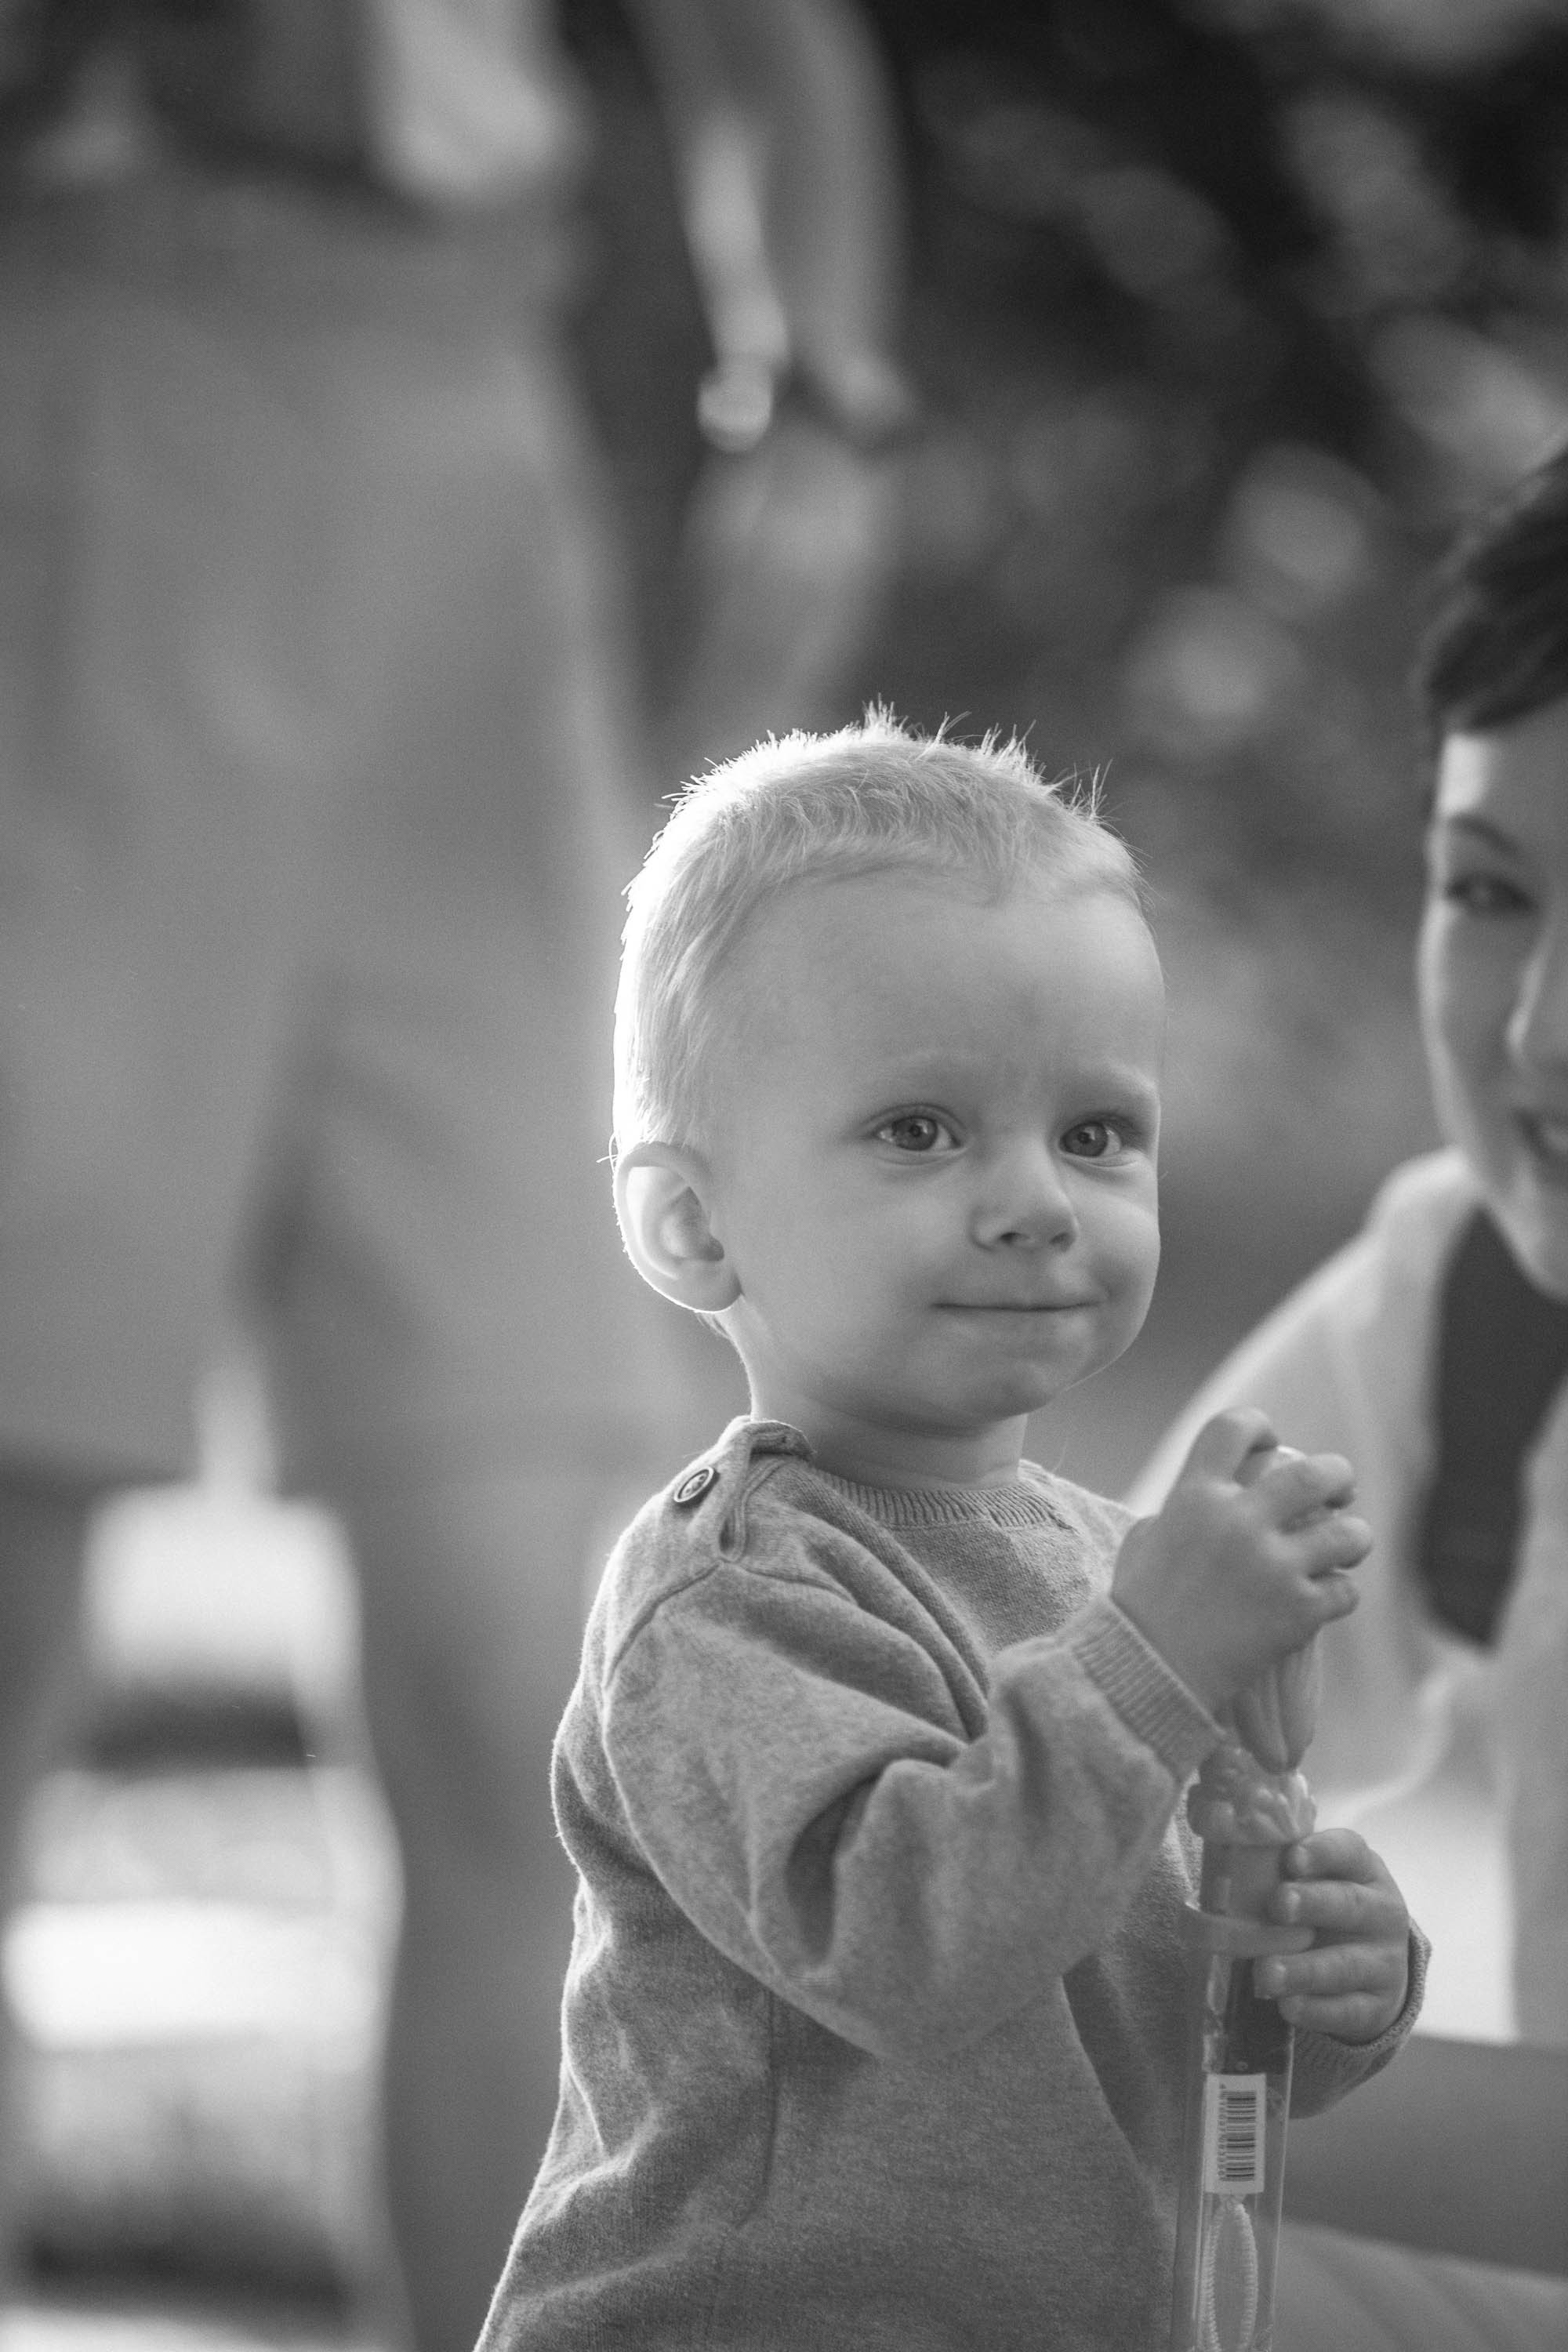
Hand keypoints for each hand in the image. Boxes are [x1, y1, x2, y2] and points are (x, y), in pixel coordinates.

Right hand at [1111, 1409, 1368, 1713]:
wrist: (1149, 1672)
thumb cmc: (1141, 1607)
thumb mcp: (1146, 1539)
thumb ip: (1181, 1509)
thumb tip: (1207, 1496)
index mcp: (1195, 1496)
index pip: (1235, 1426)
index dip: (1260, 1427)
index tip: (1272, 1444)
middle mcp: (1238, 1522)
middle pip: (1314, 1474)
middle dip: (1338, 1477)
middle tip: (1341, 1491)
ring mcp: (1272, 1566)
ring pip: (1349, 1534)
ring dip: (1354, 1538)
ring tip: (1347, 1547)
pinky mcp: (1297, 1611)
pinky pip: (1346, 1591)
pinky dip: (1341, 1594)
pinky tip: (1326, 1599)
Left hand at [1255, 1829, 1411, 2043]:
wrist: (1378, 1970)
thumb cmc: (1330, 1913)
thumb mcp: (1319, 1885)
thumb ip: (1284, 1874)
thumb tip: (1226, 1869)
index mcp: (1364, 1871)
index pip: (1347, 1851)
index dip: (1321, 1852)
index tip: (1291, 1858)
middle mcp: (1381, 1913)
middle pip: (1349, 1904)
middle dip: (1313, 1903)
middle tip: (1278, 1904)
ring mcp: (1384, 1962)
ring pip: (1346, 1964)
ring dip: (1304, 1969)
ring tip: (1267, 1972)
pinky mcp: (1378, 2007)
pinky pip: (1348, 2010)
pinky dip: (1316, 2010)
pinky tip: (1288, 2007)